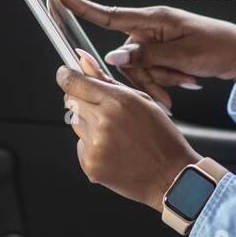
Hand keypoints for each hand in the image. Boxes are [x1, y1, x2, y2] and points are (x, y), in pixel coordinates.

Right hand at [49, 0, 235, 106]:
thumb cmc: (218, 48)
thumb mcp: (182, 54)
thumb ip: (146, 56)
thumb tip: (113, 56)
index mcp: (154, 19)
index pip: (109, 14)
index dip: (81, 7)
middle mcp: (152, 27)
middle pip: (127, 56)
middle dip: (145, 75)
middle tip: (171, 89)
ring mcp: (159, 40)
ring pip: (140, 67)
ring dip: (160, 80)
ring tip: (187, 81)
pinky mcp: (167, 51)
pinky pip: (154, 70)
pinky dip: (167, 79)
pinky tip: (188, 81)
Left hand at [56, 50, 200, 210]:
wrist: (170, 176)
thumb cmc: (161, 137)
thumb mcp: (141, 101)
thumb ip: (107, 81)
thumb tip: (82, 60)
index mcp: (117, 102)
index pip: (73, 82)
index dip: (65, 75)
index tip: (65, 74)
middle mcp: (103, 122)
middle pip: (70, 101)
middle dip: (82, 100)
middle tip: (104, 110)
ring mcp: (95, 146)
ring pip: (75, 123)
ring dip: (88, 124)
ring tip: (115, 134)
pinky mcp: (90, 165)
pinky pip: (80, 146)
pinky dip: (92, 147)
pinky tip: (113, 151)